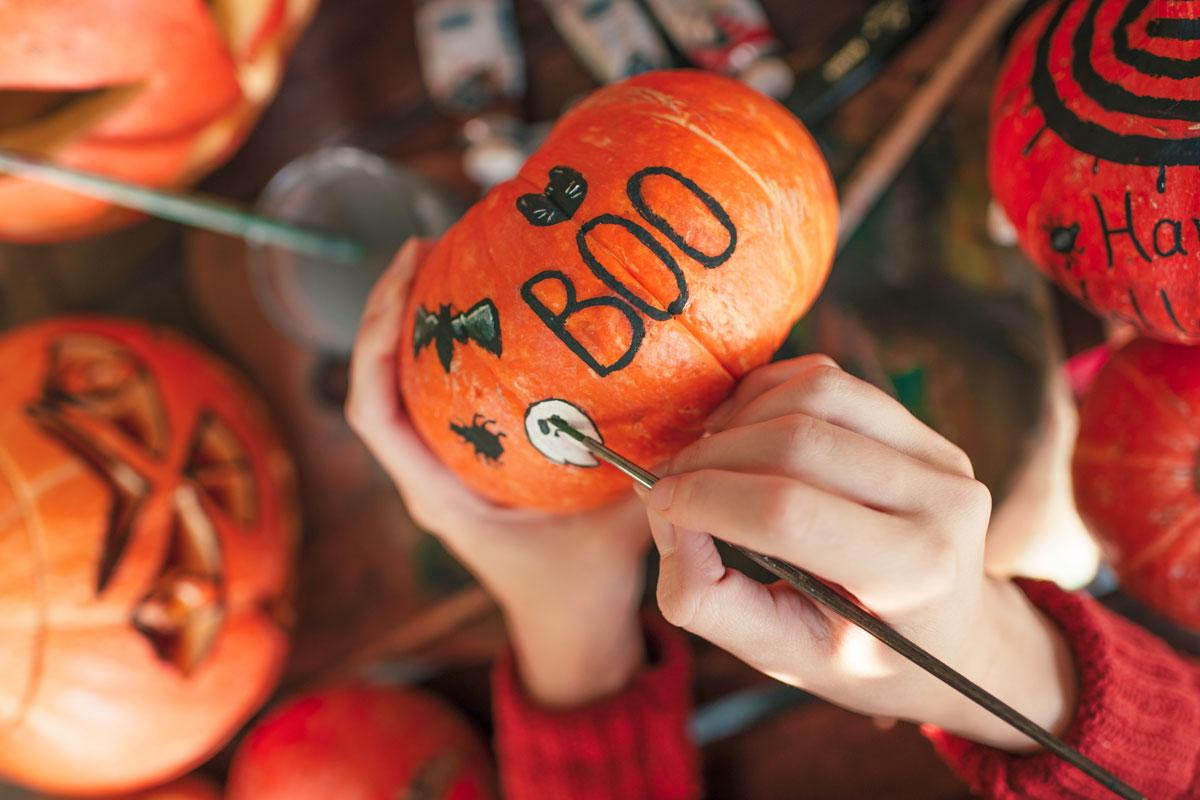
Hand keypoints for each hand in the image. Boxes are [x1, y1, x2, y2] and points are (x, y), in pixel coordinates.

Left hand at [346, 239, 650, 707]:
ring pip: (402, 384)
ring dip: (414, 324)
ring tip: (445, 258)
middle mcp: (428, 477)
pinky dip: (449, 349)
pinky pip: (438, 395)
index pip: (376, 412)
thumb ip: (648, 474)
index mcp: (439, 495)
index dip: (376, 340)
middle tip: (427, 245)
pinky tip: (488, 309)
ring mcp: (443, 467)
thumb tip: (693, 404)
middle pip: (377, 382)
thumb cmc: (580, 587)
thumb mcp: (617, 530)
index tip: (407, 276)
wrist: (570, 624)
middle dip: (390, 309)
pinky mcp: (466, 460)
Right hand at [645, 357, 1076, 749]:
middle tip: (671, 484)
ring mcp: (940, 458)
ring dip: (739, 418)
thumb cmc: (865, 657)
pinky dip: (768, 395)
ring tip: (707, 459)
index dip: (705, 497)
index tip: (658, 501)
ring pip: (814, 395)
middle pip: (797, 442)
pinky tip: (744, 434)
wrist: (954, 639)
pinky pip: (830, 382)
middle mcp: (942, 505)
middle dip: (711, 456)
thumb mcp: (786, 657)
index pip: (788, 512)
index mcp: (911, 576)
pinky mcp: (923, 430)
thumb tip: (667, 519)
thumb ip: (711, 601)